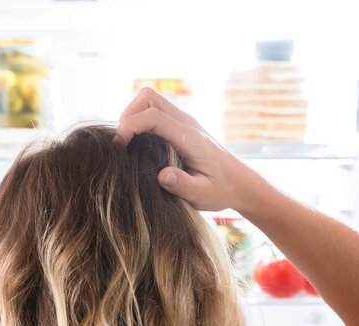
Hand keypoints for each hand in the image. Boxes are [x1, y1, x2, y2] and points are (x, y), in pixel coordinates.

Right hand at [115, 88, 256, 211]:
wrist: (239, 183)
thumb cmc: (220, 190)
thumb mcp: (202, 195)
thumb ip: (182, 185)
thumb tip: (162, 175)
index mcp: (190, 138)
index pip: (154, 117)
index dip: (130, 126)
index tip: (119, 147)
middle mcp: (186, 123)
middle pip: (148, 97)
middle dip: (128, 115)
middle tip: (121, 143)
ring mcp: (183, 121)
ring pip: (150, 100)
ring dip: (132, 116)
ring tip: (126, 143)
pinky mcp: (180, 125)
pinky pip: (154, 110)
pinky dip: (140, 120)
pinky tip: (137, 144)